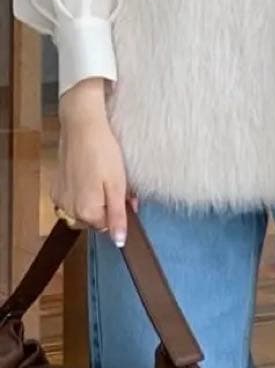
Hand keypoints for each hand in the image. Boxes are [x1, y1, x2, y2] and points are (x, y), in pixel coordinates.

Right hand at [55, 78, 137, 246]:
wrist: (82, 125)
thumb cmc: (103, 152)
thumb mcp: (117, 185)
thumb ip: (117, 216)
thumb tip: (119, 242)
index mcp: (86, 212)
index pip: (106, 227)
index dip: (118, 212)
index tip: (125, 196)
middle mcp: (68, 209)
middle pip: (93, 219)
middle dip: (105, 207)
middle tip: (115, 184)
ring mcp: (59, 197)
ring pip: (81, 209)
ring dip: (93, 200)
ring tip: (102, 177)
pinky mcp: (55, 185)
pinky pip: (71, 198)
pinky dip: (81, 191)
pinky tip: (88, 174)